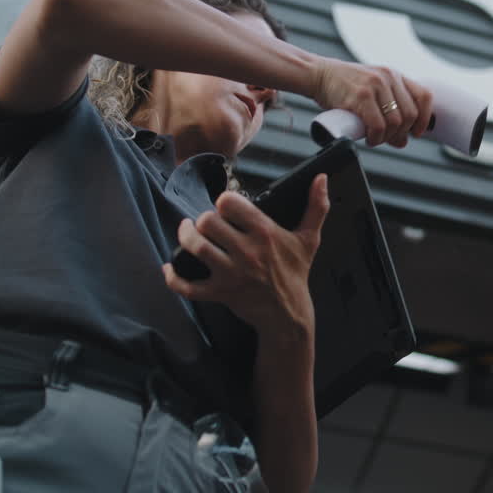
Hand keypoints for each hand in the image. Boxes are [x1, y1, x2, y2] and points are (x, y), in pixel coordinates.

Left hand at [164, 174, 330, 339]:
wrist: (288, 313)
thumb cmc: (295, 273)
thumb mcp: (309, 239)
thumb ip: (316, 206)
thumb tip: (322, 178)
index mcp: (265, 233)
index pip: (229, 203)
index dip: (224, 201)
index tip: (226, 207)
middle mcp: (246, 251)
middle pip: (208, 222)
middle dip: (203, 218)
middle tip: (207, 222)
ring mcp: (231, 273)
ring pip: (195, 247)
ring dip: (185, 237)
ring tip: (187, 231)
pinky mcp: (220, 293)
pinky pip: (188, 286)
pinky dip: (174, 277)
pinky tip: (170, 266)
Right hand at [310, 58, 432, 147]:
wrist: (319, 75)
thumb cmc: (344, 88)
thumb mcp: (372, 94)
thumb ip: (389, 114)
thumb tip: (403, 142)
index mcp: (395, 75)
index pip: (424, 96)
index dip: (425, 119)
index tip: (416, 132)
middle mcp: (389, 77)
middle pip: (411, 114)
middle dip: (401, 133)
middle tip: (386, 139)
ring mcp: (375, 84)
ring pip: (396, 122)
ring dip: (387, 138)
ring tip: (374, 139)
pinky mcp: (361, 95)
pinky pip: (378, 125)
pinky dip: (376, 138)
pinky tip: (369, 138)